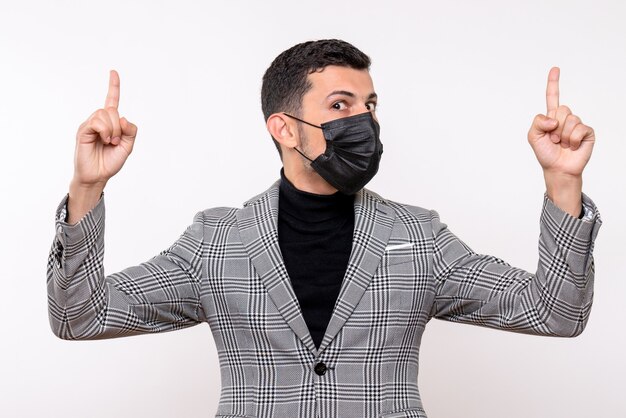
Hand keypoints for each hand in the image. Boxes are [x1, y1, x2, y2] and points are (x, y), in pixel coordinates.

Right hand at [73, 70, 137, 187]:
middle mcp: (99, 121)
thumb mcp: (128, 146)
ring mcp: (90, 124)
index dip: (113, 86)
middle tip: (116, 141)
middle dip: (119, 126)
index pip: (111, 100)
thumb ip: (131, 131)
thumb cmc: (110, 161)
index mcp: (110, 123)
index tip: (113, 72)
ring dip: (112, 129)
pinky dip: (105, 130)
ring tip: (109, 142)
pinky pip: (96, 121)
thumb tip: (123, 117)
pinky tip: (104, 140)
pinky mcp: (83, 130)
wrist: (98, 176)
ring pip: (105, 114)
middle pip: (112, 109)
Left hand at [528, 67, 594, 176]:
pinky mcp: (587, 132)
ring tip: (562, 144)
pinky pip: (579, 129)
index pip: (552, 97)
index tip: (555, 69)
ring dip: (563, 135)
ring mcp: (577, 124)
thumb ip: (537, 122)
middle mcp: (565, 118)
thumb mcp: (532, 136)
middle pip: (561, 109)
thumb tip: (554, 119)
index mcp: (551, 117)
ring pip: (570, 119)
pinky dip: (572, 139)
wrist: (557, 168)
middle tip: (554, 139)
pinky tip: (572, 146)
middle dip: (554, 127)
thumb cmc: (545, 153)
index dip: (553, 83)